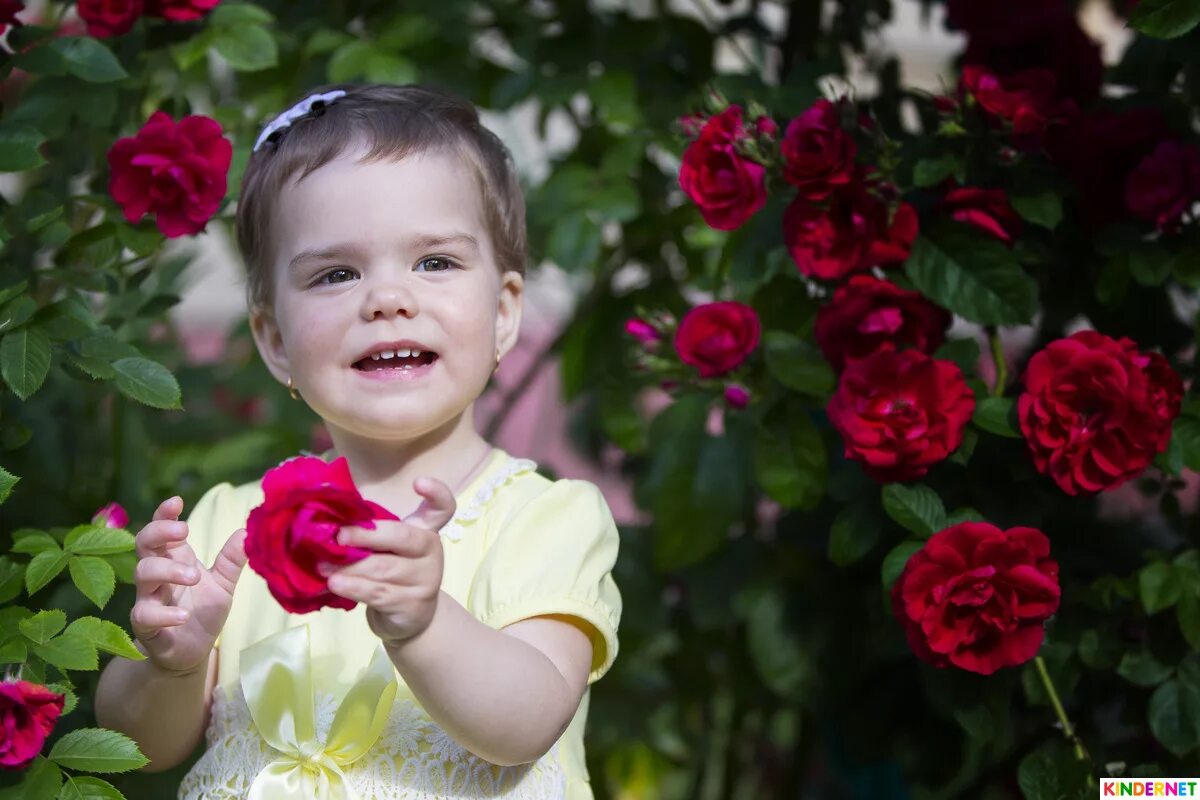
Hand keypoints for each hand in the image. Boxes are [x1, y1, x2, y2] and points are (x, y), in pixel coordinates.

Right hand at [130, 496, 247, 674]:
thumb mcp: (223, 584)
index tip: (177, 501)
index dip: (164, 515)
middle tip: (183, 531)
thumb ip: (232, 559)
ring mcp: (149, 600)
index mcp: (175, 560)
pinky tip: (183, 615)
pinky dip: (164, 613)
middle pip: (144, 544)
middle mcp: (157, 576)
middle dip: (159, 532)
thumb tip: (246, 530)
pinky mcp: (146, 627)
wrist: (193, 653)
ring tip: (195, 575)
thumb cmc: (202, 612)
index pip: (162, 531)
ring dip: (168, 570)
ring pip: (142, 575)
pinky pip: (145, 615)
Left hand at [324, 477, 455, 645]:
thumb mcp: (387, 548)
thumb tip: (329, 525)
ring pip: (384, 569)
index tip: (419, 482)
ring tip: (322, 565)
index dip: (436, 492)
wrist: (411, 618)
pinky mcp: (413, 605)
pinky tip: (335, 584)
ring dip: (349, 566)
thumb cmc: (393, 572)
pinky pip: (378, 593)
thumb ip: (372, 534)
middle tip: (337, 537)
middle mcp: (431, 552)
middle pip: (402, 538)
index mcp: (425, 530)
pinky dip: (353, 587)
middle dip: (366, 536)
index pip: (442, 507)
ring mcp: (426, 580)